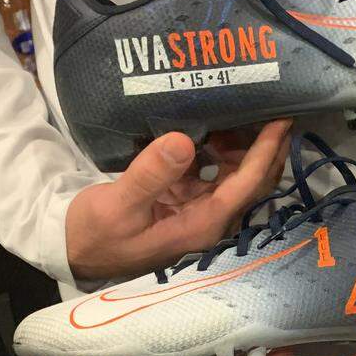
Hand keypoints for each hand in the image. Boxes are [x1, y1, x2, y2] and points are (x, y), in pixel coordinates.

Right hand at [66, 120, 290, 280]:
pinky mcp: (184, 203)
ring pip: (235, 176)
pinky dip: (217, 150)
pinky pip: (213, 174)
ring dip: (242, 146)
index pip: (246, 185)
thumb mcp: (117, 204)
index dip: (266, 152)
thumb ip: (151, 173)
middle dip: (267, 147)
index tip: (282, 119)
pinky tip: (211, 125)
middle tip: (273, 106)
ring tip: (240, 109)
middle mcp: (208, 220)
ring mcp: (198, 212)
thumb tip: (182, 141)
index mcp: (201, 225)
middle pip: (252, 182)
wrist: (73, 250)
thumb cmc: (95, 233)